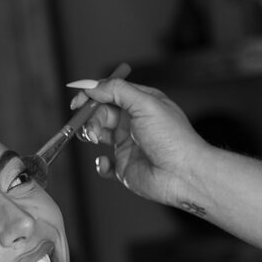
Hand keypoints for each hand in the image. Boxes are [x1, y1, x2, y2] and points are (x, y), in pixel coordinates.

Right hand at [67, 77, 206, 207]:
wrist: (183, 174)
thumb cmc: (172, 138)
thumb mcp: (145, 104)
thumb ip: (117, 91)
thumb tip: (93, 86)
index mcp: (141, 103)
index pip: (110, 92)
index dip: (92, 94)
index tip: (77, 101)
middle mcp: (133, 123)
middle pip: (101, 112)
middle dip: (91, 117)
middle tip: (91, 127)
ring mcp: (128, 145)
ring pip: (99, 134)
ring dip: (91, 133)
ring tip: (95, 138)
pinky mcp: (124, 167)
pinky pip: (104, 164)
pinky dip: (100, 164)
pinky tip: (107, 164)